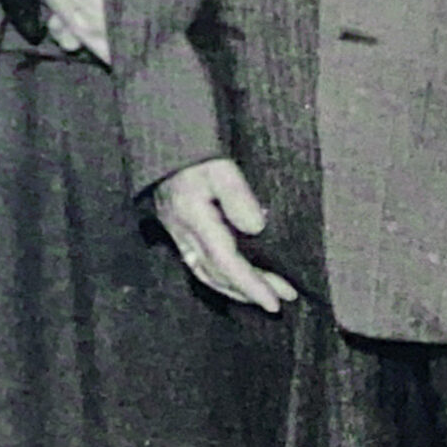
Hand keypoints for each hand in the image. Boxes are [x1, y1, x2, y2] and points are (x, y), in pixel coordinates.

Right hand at [152, 158, 298, 313]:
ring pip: (206, 274)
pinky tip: (234, 279)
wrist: (163, 144)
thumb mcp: (221, 168)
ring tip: (263, 295)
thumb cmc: (195, 154)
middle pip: (218, 274)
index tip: (275, 301)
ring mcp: (177, 234)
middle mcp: (183, 234)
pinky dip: (220, 278)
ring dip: (235, 289)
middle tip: (283, 297)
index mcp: (194, 220)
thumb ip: (238, 196)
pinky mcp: (177, 230)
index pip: (225, 262)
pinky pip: (199, 265)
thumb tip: (257, 227)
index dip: (251, 285)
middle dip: (250, 289)